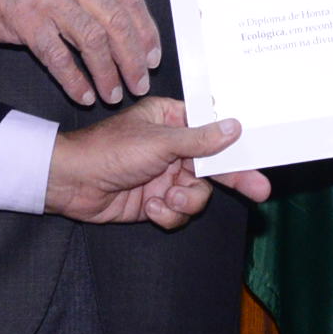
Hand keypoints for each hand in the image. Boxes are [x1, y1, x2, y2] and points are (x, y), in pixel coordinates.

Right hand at [0, 0, 161, 104]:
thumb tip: (124, 26)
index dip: (146, 30)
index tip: (152, 56)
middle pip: (116, 20)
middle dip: (132, 58)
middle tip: (138, 83)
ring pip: (92, 40)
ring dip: (107, 73)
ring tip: (112, 93)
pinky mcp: (24, 19)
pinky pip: (58, 56)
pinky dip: (75, 80)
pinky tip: (83, 93)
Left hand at [44, 98, 272, 227]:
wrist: (70, 184)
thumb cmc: (109, 151)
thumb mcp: (159, 142)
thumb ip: (200, 140)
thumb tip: (234, 127)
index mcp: (173, 120)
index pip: (214, 130)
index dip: (237, 144)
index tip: (262, 153)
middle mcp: (173, 147)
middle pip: (214, 166)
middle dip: (231, 179)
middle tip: (259, 191)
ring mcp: (165, 175)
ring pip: (198, 194)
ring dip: (185, 200)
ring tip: (166, 198)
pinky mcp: (155, 201)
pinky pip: (178, 212)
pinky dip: (167, 213)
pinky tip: (150, 208)